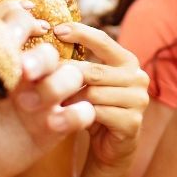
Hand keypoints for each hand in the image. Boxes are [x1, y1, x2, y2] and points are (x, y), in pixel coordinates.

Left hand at [0, 5, 95, 176]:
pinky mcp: (57, 123)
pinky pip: (82, 112)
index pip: (12, 26)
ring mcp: (44, 96)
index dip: (15, 24)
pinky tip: (52, 126)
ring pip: (71, 74)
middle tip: (24, 72)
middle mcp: (23, 72)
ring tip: (28, 107)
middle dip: (39, 58)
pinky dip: (76, 114)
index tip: (10, 37)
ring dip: (57, 85)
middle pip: (47, 50)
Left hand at [54, 23, 149, 170]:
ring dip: (69, 99)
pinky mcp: (132, 122)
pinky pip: (98, 113)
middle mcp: (138, 77)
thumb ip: (79, 64)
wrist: (110, 146)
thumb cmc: (95, 108)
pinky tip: (66, 117)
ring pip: (94, 93)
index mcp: (128, 62)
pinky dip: (79, 115)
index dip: (80, 33)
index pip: (103, 41)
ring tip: (49, 102)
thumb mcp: (88, 83)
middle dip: (65, 75)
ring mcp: (138, 100)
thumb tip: (46, 46)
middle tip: (37, 77)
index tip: (56, 30)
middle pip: (94, 71)